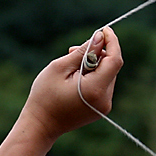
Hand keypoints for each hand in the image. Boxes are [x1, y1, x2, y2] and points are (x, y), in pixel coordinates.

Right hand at [21, 27, 122, 141]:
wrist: (40, 126)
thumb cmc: (45, 96)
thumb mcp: (60, 67)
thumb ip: (84, 52)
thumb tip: (101, 37)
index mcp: (95, 89)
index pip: (114, 60)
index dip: (112, 42)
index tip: (105, 30)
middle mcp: (105, 99)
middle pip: (111, 67)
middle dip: (99, 53)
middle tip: (75, 48)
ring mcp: (104, 106)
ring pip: (108, 75)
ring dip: (95, 64)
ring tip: (72, 62)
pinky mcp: (101, 108)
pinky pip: (103, 85)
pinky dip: (94, 75)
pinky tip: (76, 75)